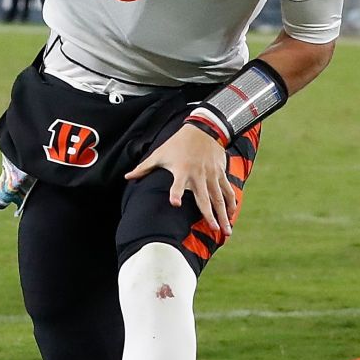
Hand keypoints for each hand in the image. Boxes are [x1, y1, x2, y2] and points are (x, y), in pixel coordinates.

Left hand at [127, 123, 237, 240]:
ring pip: (219, 197)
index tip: (174, 203)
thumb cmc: (178, 143)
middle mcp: (198, 174)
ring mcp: (212, 175)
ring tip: (226, 230)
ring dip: (224, 214)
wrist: (203, 129)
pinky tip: (232, 213)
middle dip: (210, 215)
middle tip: (215, 230)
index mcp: (182, 171)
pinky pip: (227, 189)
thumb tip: (127, 177)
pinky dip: (231, 202)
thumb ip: (144, 168)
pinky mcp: (220, 172)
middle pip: (205, 198)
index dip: (176, 192)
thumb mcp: (160, 154)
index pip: (177, 184)